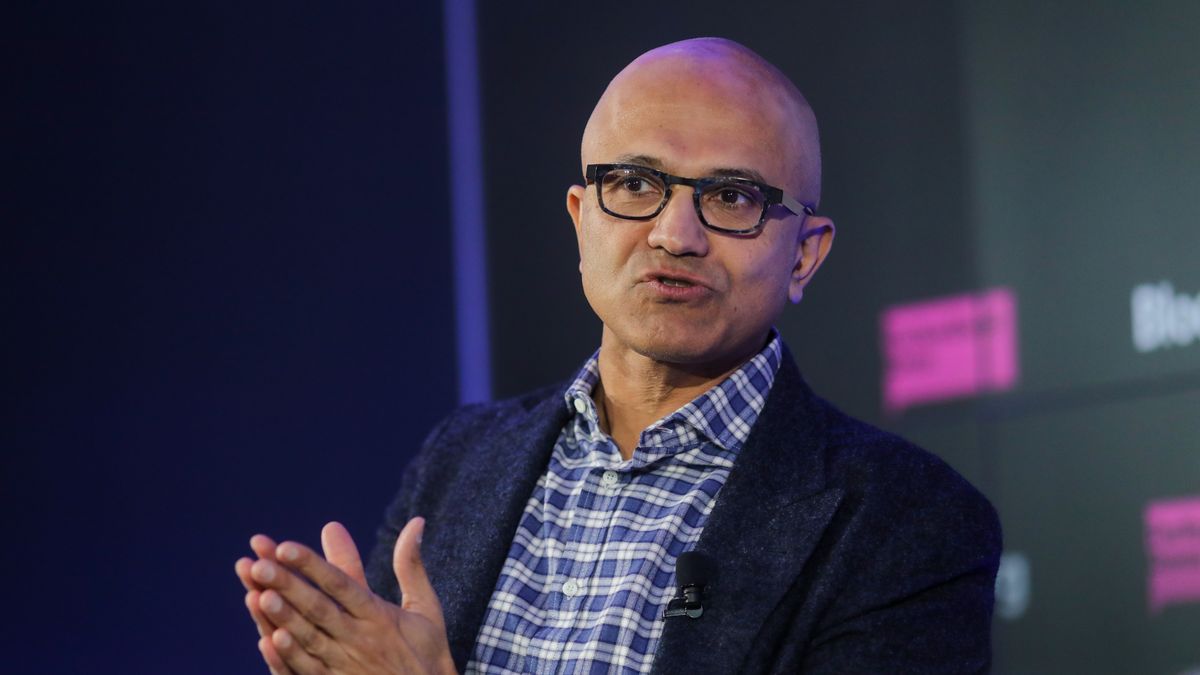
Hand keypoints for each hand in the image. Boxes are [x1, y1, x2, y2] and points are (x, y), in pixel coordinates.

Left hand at [240, 518, 455, 674]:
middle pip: (319, 609)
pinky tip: (267, 641)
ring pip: (308, 639)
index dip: (314, 566)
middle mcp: (360, 640)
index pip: (342, 585)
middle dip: (287, 585)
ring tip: (256, 595)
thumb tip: (416, 521)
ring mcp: (345, 666)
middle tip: (259, 565)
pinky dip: (286, 659)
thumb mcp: (425, 608)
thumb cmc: (427, 654)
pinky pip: (307, 672)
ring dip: (282, 617)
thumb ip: (411, 566)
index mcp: (379, 616)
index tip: (285, 546)